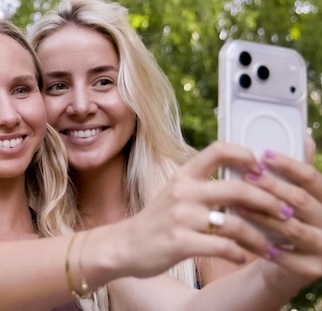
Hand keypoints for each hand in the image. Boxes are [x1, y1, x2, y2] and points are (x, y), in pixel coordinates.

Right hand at [117, 142, 289, 277]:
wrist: (124, 245)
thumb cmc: (156, 221)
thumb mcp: (175, 193)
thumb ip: (202, 185)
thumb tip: (243, 181)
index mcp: (183, 176)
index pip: (218, 150)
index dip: (245, 155)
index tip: (262, 169)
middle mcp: (183, 192)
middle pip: (238, 189)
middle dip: (269, 202)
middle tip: (284, 212)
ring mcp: (181, 218)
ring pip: (235, 224)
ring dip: (259, 238)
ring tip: (269, 247)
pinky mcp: (180, 243)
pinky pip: (223, 247)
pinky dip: (238, 254)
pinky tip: (242, 257)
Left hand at [238, 147, 321, 284]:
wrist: (287, 266)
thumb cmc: (286, 221)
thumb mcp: (294, 196)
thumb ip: (297, 173)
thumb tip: (303, 136)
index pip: (314, 179)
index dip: (290, 165)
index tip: (264, 155)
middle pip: (301, 201)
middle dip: (271, 187)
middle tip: (246, 177)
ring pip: (291, 228)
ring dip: (261, 214)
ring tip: (237, 203)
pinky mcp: (311, 269)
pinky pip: (282, 255)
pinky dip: (258, 242)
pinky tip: (238, 232)